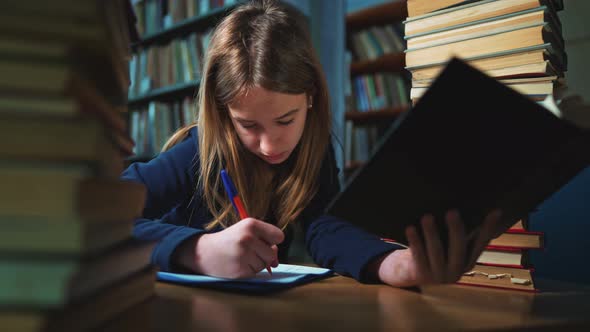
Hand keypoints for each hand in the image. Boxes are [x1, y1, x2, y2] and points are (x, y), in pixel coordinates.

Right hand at [176, 218, 283, 277]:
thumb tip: (275, 263)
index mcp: (251, 224)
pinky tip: (237, 264)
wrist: (204, 252)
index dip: (273, 241)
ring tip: (240, 256)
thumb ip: (266, 242)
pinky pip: (255, 273)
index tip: (263, 241)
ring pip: (264, 265)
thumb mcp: (247, 232)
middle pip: (272, 253)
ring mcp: (244, 255)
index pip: (279, 236)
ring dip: (256, 263)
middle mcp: (248, 238)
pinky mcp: (240, 270)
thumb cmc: (230, 241)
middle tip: (247, 250)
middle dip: (264, 254)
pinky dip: (248, 271)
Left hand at [376, 209, 501, 286]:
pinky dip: (415, 241)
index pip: (481, 243)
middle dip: (456, 229)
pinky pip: (418, 256)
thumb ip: (460, 234)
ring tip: (427, 216)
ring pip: (436, 252)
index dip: (488, 228)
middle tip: (452, 211)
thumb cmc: (434, 252)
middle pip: (458, 249)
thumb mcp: (449, 246)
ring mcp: (439, 275)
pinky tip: (410, 228)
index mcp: (468, 262)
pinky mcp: (422, 275)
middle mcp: (456, 271)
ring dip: (431, 233)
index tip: (495, 211)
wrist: (410, 273)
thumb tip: (475, 206)